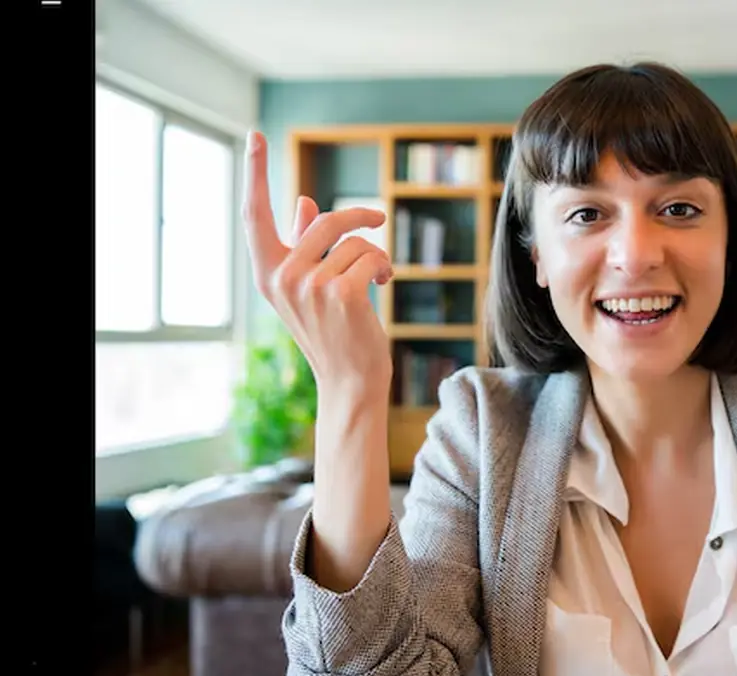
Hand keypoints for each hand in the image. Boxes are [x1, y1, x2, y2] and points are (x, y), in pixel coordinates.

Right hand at [241, 131, 393, 394]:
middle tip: (378, 221)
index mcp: (267, 272)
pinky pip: (369, 255)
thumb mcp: (311, 286)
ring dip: (374, 252)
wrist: (352, 380)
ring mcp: (308, 286)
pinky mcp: (339, 293)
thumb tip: (304, 204)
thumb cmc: (334, 331)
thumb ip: (304, 245)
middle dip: (359, 218)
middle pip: (325, 220)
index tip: (254, 135)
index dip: (256, 174)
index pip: (255, 214)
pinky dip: (383, 265)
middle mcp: (280, 277)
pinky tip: (382, 284)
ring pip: (353, 239)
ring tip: (377, 274)